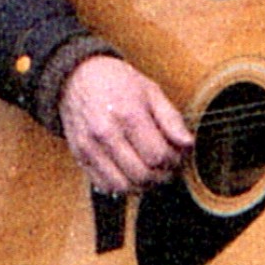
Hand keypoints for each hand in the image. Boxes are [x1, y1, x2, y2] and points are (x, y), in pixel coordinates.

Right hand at [59, 53, 192, 192]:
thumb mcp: (151, 91)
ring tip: (150, 170)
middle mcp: (106, 133)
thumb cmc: (118, 82)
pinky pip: (105, 185)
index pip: (158, 156)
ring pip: (124, 186)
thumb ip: (171, 119)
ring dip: (143, 185)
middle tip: (166, 166)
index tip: (176, 156)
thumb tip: (187, 144)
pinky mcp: (79, 156)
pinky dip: (122, 185)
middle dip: (161, 176)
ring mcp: (90, 147)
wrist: (77, 77)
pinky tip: (130, 172)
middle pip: (143, 175)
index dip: (173, 161)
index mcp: (128, 114)